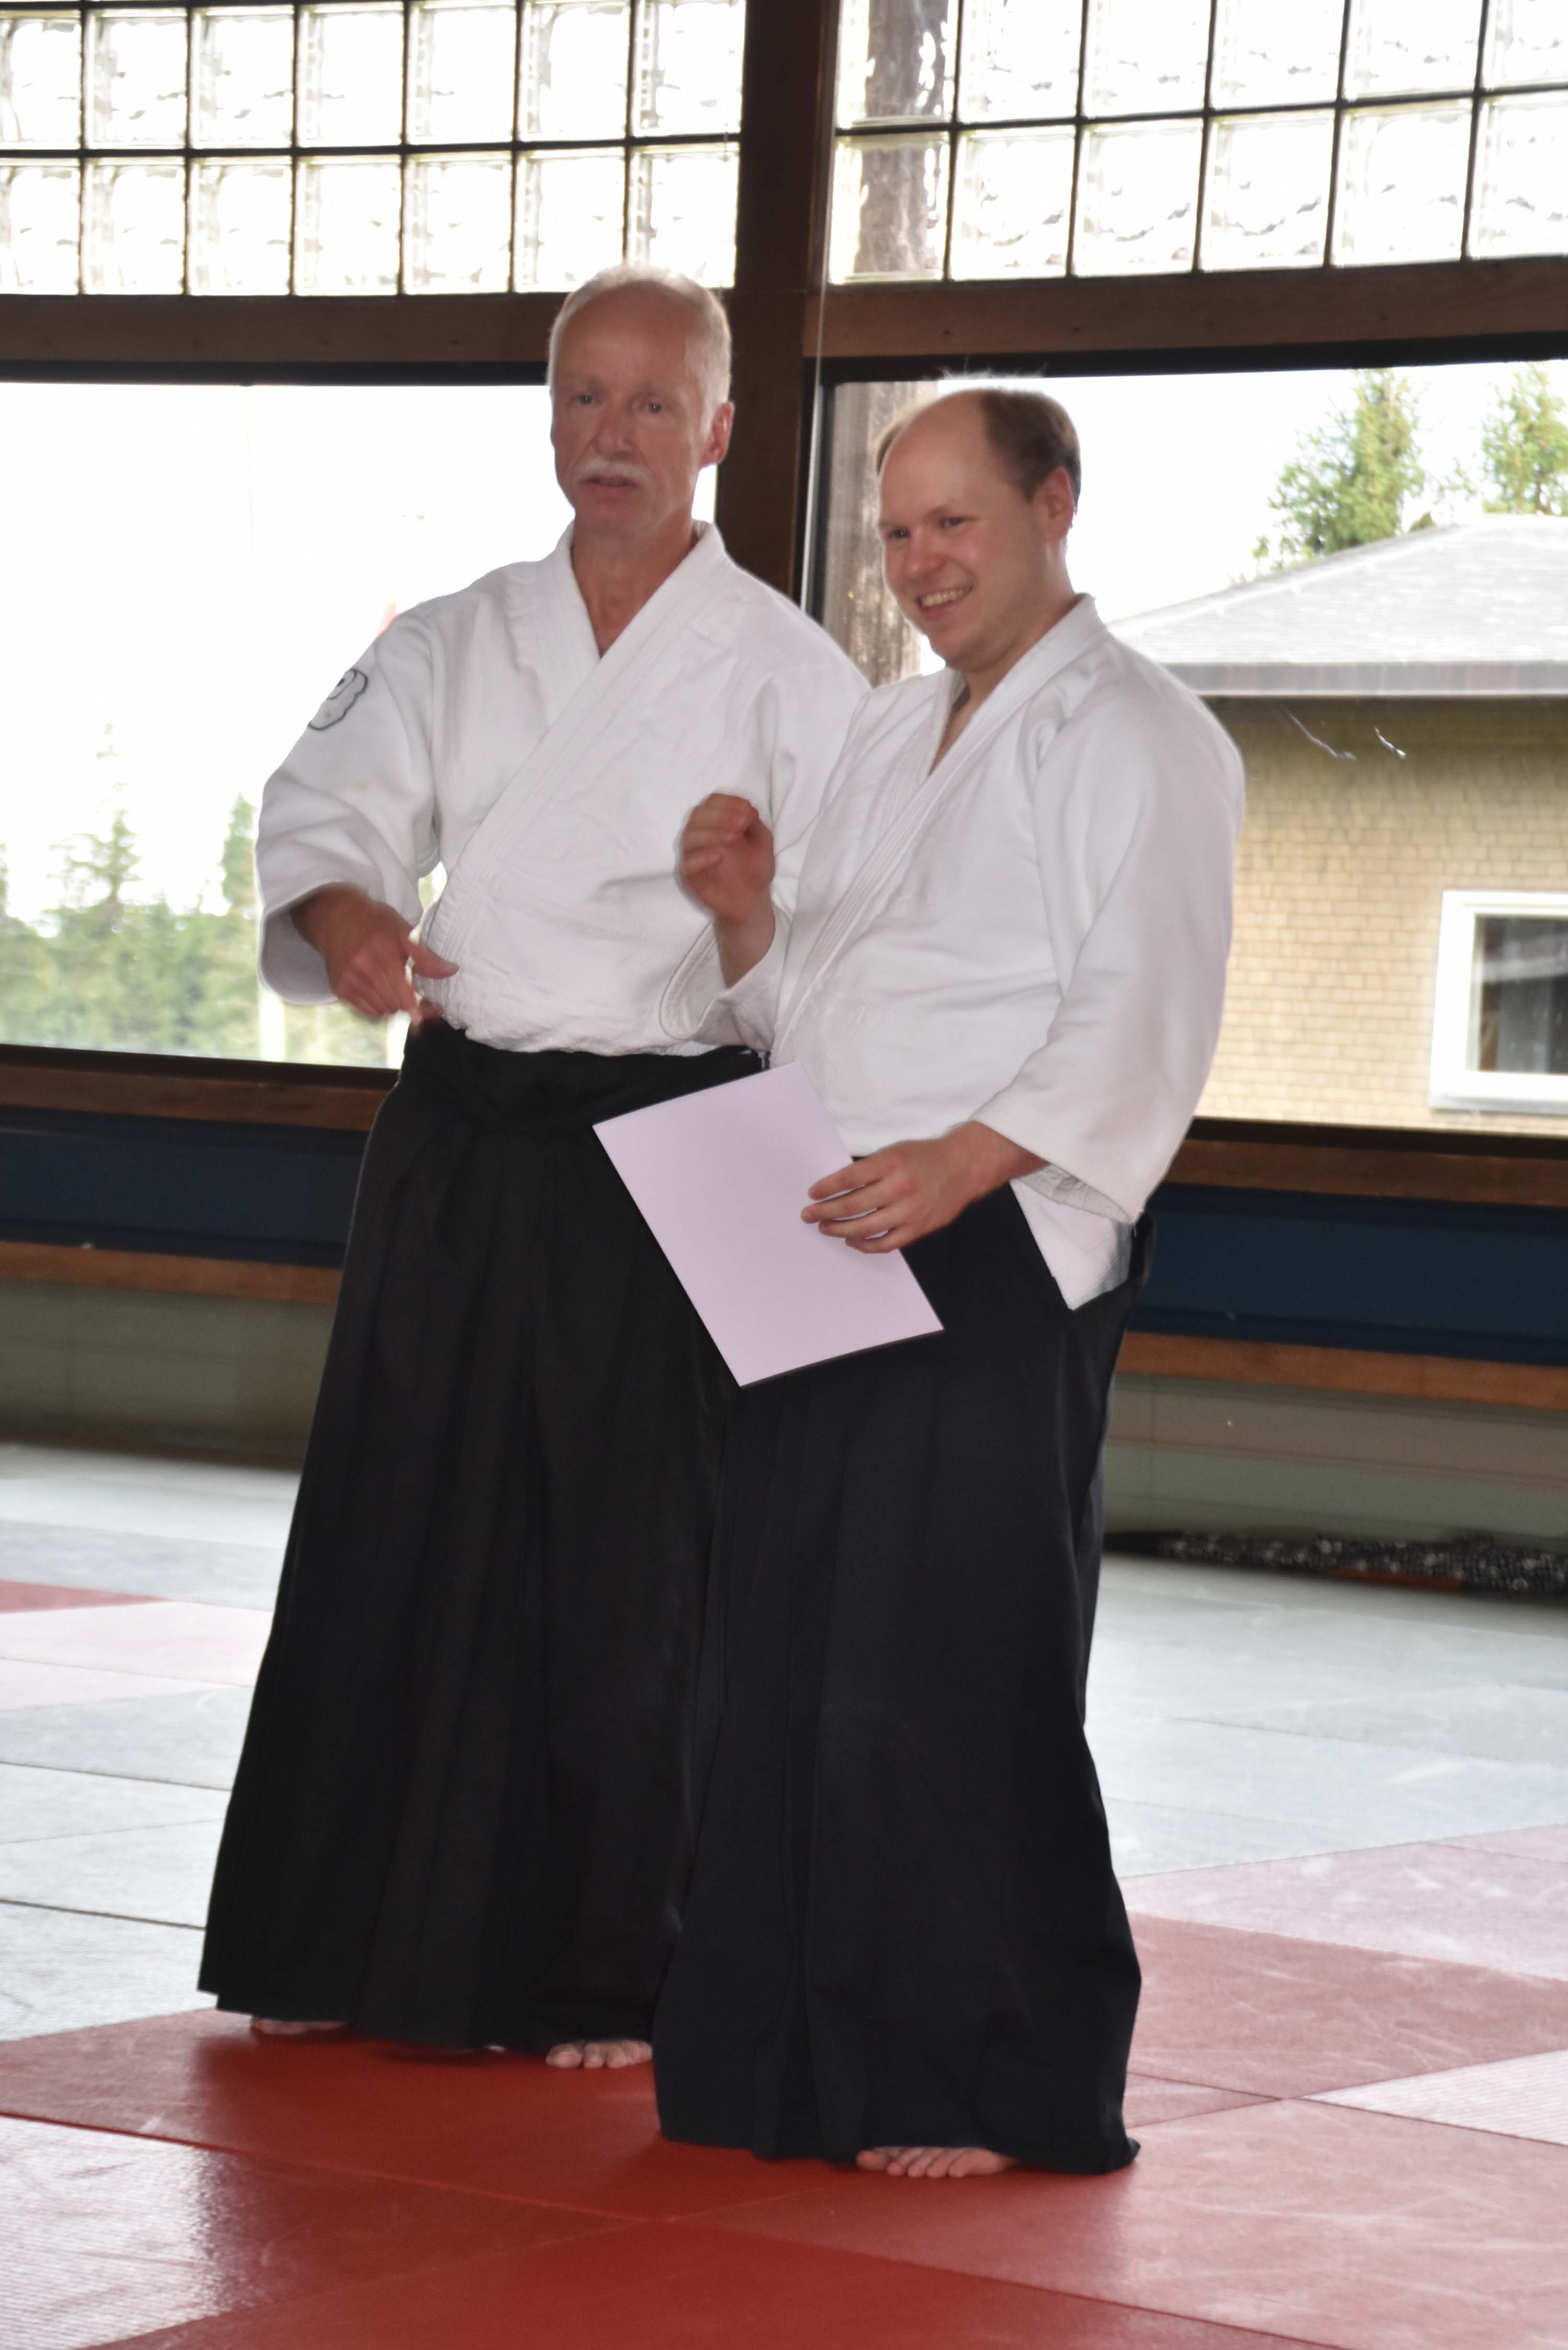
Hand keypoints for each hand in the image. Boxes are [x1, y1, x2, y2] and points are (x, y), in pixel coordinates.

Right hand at [292, 886, 456, 1019]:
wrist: (336, 918)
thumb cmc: (375, 922)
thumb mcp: (402, 930)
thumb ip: (424, 955)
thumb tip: (450, 971)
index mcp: (383, 951)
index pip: (402, 989)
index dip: (414, 1005)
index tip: (423, 1015)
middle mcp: (363, 968)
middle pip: (394, 1003)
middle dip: (408, 1005)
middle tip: (418, 1002)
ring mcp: (349, 979)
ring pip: (382, 1009)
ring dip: (394, 1006)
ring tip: (397, 991)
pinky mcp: (340, 988)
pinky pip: (367, 1011)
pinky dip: (379, 1008)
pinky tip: (382, 994)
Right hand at [679, 793, 774, 926]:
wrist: (753, 900)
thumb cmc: (755, 868)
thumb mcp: (762, 841)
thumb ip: (754, 823)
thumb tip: (747, 808)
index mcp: (715, 822)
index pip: (712, 802)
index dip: (728, 802)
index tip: (748, 810)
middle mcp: (700, 835)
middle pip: (698, 815)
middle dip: (720, 816)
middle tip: (741, 825)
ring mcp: (692, 855)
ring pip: (689, 836)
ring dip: (712, 833)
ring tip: (733, 839)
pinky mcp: (689, 877)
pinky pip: (687, 864)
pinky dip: (701, 857)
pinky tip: (719, 856)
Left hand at [803, 1123, 1043, 1253]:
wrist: (963, 1168)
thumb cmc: (924, 1158)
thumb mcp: (894, 1152)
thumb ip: (869, 1169)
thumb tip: (836, 1188)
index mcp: (890, 1163)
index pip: (848, 1178)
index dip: (826, 1188)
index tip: (812, 1193)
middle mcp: (899, 1187)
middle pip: (852, 1205)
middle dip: (825, 1212)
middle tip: (808, 1215)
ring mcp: (909, 1211)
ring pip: (865, 1228)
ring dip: (839, 1230)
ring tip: (825, 1228)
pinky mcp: (917, 1228)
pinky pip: (885, 1244)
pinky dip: (865, 1245)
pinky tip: (852, 1240)